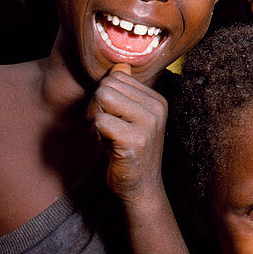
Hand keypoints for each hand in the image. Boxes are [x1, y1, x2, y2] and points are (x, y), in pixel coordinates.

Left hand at [86, 64, 167, 202]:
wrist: (140, 187)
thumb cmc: (129, 150)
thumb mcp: (130, 117)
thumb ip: (125, 90)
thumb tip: (120, 65)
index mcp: (157, 100)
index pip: (116, 77)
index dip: (105, 97)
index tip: (114, 119)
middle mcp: (156, 109)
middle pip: (106, 85)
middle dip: (96, 106)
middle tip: (106, 129)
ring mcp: (148, 125)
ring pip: (101, 98)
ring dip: (94, 119)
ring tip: (106, 135)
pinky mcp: (135, 141)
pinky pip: (99, 121)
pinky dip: (95, 134)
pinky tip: (107, 146)